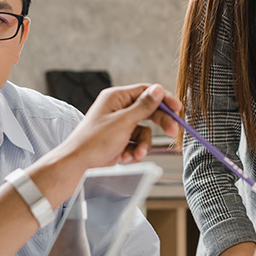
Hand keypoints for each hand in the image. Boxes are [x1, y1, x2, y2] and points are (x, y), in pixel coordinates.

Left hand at [31, 84, 180, 190]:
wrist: (77, 165)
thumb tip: (158, 90)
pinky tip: (126, 158)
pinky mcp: (118, 141)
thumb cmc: (94, 141)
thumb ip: (144, 106)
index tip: (178, 109)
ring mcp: (118, 126)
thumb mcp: (124, 122)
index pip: (146, 92)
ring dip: (143, 145)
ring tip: (136, 154)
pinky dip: (134, 152)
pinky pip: (136, 143)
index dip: (163, 99)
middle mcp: (117, 109)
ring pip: (143, 131)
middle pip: (148, 112)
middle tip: (173, 132)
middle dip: (160, 124)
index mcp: (116, 98)